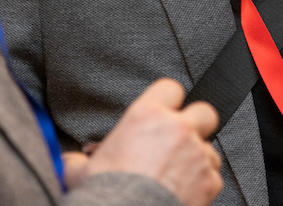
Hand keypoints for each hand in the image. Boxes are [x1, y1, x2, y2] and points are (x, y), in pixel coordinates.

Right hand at [67, 79, 221, 205]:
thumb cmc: (108, 195)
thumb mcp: (83, 170)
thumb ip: (81, 159)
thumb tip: (69, 163)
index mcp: (147, 116)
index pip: (170, 87)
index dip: (168, 100)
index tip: (165, 111)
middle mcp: (177, 129)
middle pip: (204, 111)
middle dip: (195, 125)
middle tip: (180, 140)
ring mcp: (197, 153)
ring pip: (209, 148)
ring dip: (197, 158)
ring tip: (177, 174)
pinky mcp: (209, 179)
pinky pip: (213, 175)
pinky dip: (203, 183)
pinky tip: (184, 190)